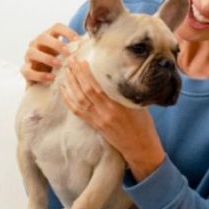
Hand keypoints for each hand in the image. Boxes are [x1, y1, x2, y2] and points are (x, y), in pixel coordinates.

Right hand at [21, 23, 78, 85]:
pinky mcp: (25, 70)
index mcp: (49, 38)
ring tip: (59, 65)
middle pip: (43, 37)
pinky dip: (40, 74)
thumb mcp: (67, 58)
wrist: (44, 84)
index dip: (67, 32)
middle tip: (68, 53)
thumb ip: (74, 52)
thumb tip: (90, 47)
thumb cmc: (58, 68)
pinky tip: (51, 78)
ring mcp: (29, 57)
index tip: (78, 41)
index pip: (56, 28)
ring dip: (47, 58)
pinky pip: (28, 71)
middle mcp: (36, 44)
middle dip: (56, 44)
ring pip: (32, 52)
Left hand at [60, 58, 166, 180]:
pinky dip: (69, 100)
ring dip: (71, 85)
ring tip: (66, 71)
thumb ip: (126, 92)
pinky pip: (78, 112)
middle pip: (85, 92)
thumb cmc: (143, 126)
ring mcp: (98, 121)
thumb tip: (118, 76)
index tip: (83, 62)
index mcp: (117, 108)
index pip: (97, 88)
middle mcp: (105, 114)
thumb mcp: (138, 105)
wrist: (140, 148)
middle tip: (71, 61)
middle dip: (76, 75)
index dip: (87, 75)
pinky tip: (64, 90)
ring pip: (79, 101)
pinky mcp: (95, 126)